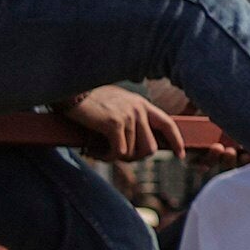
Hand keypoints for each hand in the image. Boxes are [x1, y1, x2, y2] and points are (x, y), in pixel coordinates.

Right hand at [61, 85, 176, 161]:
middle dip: (135, 158)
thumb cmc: (89, 100)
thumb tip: (134, 144)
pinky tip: (94, 151)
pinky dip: (106, 156)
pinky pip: (118, 152)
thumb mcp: (116, 104)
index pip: (167, 124)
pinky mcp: (114, 124)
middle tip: (118, 157)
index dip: (176, 141)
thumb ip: (129, 117)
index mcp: (142, 104)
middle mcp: (139, 109)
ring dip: (115, 157)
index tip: (180, 154)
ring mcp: (128, 116)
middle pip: (150, 147)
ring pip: (131, 152)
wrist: (70, 92)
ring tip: (99, 150)